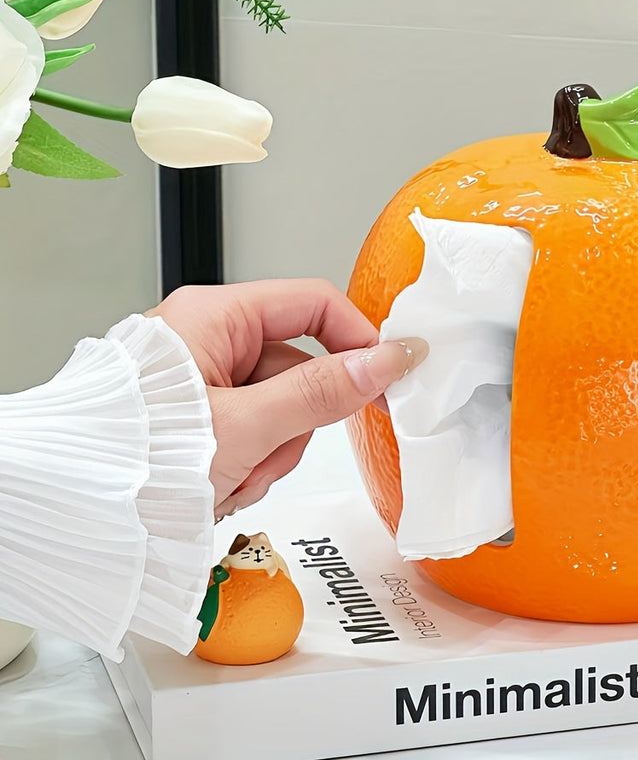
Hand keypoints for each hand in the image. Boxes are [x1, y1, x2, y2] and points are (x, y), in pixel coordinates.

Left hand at [147, 279, 427, 518]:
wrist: (76, 510)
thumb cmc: (137, 455)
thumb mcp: (246, 424)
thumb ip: (322, 392)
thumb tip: (385, 361)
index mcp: (215, 316)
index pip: (313, 303)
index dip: (356, 337)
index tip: (385, 374)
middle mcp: (210, 340)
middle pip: (299, 367)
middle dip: (294, 424)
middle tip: (268, 454)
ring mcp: (206, 381)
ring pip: (282, 409)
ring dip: (270, 453)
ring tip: (231, 478)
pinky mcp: (202, 417)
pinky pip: (257, 432)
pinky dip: (250, 465)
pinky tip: (220, 484)